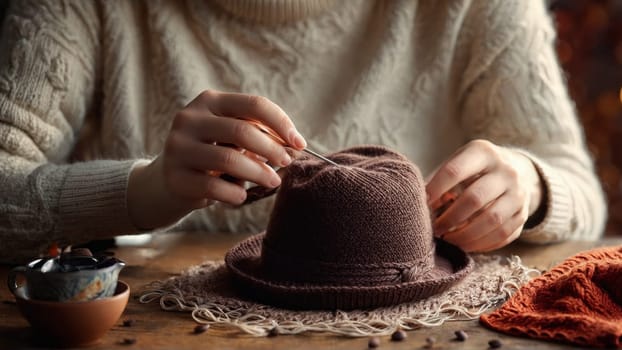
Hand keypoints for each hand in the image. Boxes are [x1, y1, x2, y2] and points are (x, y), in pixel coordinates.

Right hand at [127, 90, 305, 229]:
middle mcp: (189, 119)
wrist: (167, 182)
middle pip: (242, 131)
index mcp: (209, 101)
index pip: (253, 104)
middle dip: (272, 149)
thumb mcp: (231, 138)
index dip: (281, 123)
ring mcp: (178, 147)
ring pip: (229, 159)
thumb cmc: (211, 157)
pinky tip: (242, 195)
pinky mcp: (174, 177)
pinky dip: (235, 193)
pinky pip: (214, 187)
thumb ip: (257, 135)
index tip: (300, 143)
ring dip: (259, 173)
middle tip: (287, 163)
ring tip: (273, 181)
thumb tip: (295, 144)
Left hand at [426, 139, 542, 251]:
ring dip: (465, 235)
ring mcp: (519, 193)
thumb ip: (439, 179)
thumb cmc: (473, 169)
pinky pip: (503, 235)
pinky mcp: (523, 214)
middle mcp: (506, 171)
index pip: (454, 171)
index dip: (436, 190)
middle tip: (435, 229)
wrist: (515, 170)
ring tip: (448, 240)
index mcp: (483, 152)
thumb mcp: (458, 162)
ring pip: (492, 220)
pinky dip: (482, 244)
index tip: (422, 204)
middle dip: (450, 218)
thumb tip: (417, 203)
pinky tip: (466, 245)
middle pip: (474, 199)